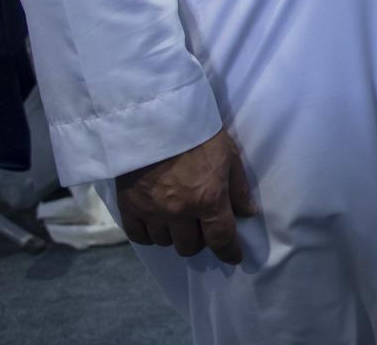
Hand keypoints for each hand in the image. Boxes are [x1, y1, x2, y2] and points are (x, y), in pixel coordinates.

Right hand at [116, 128, 255, 264]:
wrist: (153, 119)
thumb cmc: (197, 133)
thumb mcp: (228, 155)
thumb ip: (238, 188)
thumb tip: (248, 213)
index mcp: (208, 200)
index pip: (221, 239)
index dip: (229, 252)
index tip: (233, 257)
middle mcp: (180, 212)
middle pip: (190, 247)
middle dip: (200, 241)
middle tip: (202, 228)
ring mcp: (151, 212)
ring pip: (165, 243)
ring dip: (174, 236)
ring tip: (178, 221)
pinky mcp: (128, 207)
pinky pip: (139, 237)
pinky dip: (149, 234)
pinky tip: (155, 223)